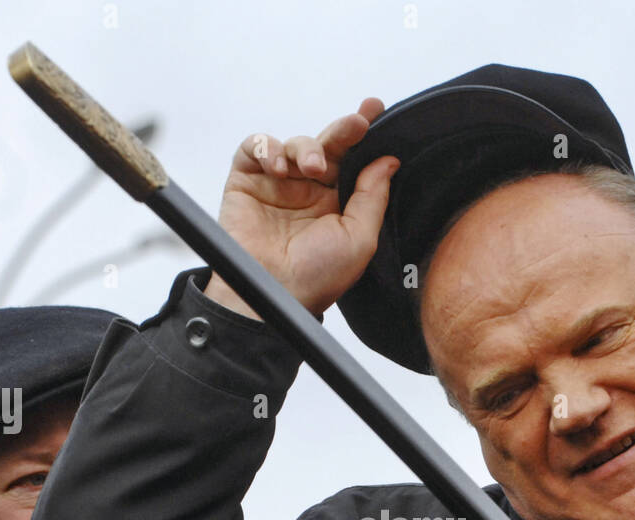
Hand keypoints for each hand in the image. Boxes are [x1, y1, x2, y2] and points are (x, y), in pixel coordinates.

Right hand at [205, 98, 398, 317]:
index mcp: (337, 202)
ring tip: (310, 167)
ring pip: (293, 143)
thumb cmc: (317, 277)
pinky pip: (255, 148)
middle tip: (355, 126)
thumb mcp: (359, 240)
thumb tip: (388, 161)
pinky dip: (266, 147)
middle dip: (342, 131)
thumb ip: (372, 197)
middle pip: (327, 145)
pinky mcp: (246, 181)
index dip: (363, 134)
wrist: (273, 295)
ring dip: (305, 147)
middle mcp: (308, 190)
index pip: (353, 160)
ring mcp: (277, 184)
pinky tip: (277, 165)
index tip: (375, 109)